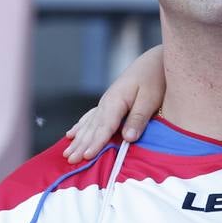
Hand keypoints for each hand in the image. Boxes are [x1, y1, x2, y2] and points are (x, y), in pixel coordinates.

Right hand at [62, 46, 164, 161]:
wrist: (153, 61)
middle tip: (70, 161)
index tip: (87, 156)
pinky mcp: (109, 103)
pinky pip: (90, 117)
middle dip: (81, 145)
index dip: (96, 143)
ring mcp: (106, 102)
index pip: (104, 127)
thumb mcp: (150, 99)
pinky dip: (80, 127)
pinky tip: (72, 134)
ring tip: (67, 154)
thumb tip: (128, 138)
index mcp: (116, 101)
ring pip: (88, 124)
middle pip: (92, 128)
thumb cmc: (154, 78)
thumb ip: (138, 118)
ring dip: (78, 140)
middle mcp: (106, 102)